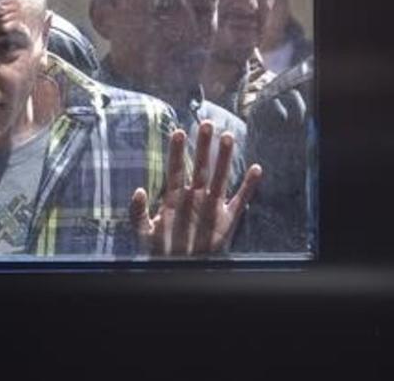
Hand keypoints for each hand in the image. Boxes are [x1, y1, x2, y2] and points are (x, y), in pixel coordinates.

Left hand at [130, 121, 262, 254]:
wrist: (180, 270)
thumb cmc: (160, 252)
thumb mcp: (143, 234)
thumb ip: (138, 213)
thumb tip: (138, 191)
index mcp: (174, 198)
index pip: (176, 169)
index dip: (177, 151)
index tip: (179, 132)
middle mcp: (195, 197)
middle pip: (200, 166)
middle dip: (203, 146)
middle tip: (207, 124)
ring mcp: (212, 206)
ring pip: (220, 177)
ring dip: (224, 158)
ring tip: (228, 137)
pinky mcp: (227, 219)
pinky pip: (240, 199)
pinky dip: (248, 186)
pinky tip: (255, 170)